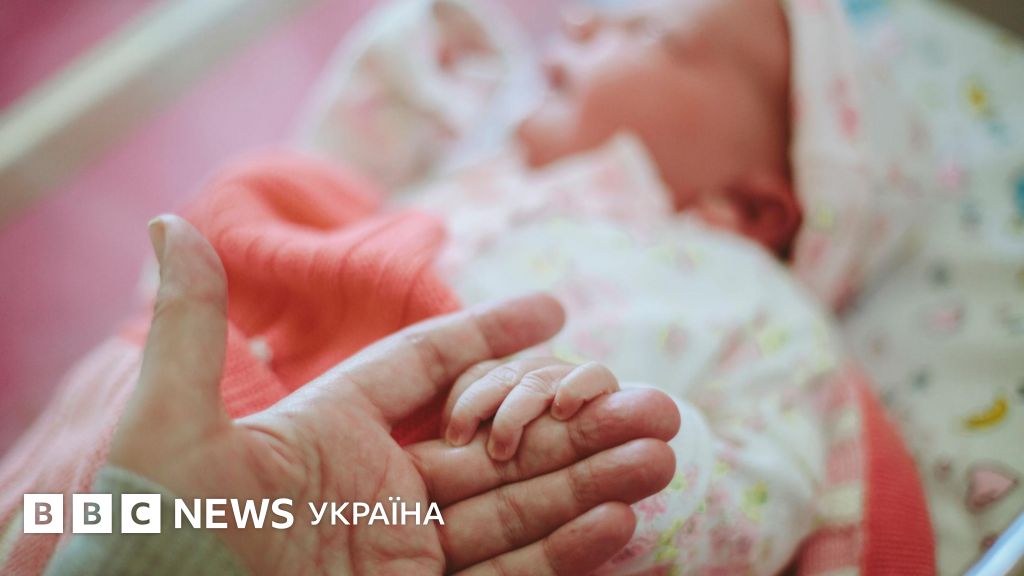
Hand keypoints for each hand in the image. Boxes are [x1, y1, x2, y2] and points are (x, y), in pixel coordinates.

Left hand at [110, 215, 677, 574]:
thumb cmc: (153, 534)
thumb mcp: (169, 427)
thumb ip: (192, 328)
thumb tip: (168, 221)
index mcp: (333, 430)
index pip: (429, 367)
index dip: (490, 334)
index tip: (552, 308)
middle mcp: (379, 486)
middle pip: (497, 441)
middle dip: (577, 423)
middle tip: (652, 402)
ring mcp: (402, 551)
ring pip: (516, 506)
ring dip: (590, 483)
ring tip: (660, 455)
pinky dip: (561, 555)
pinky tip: (617, 522)